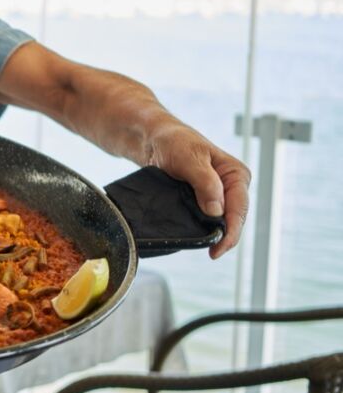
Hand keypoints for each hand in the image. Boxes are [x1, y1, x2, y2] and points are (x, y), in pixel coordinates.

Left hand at [146, 123, 250, 258]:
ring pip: (220, 221)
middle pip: (232, 218)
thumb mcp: (189, 158)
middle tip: (213, 253)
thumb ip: (205, 182)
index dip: (231, 231)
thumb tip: (216, 211)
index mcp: (236, 174)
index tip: (219, 249)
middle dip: (225, 236)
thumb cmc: (173, 142)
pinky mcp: (203, 199)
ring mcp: (218, 194)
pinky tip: (195, 238)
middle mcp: (231, 186)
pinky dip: (202, 228)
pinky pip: (206, 218)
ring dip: (213, 234)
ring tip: (206, 249)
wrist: (153, 139)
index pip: (239, 209)